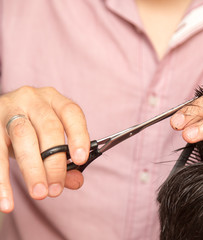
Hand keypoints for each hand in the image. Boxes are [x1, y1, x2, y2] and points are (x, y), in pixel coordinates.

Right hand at [0, 86, 89, 212]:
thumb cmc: (31, 129)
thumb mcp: (48, 140)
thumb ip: (65, 160)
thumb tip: (76, 181)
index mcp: (54, 100)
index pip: (71, 112)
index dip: (78, 135)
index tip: (81, 159)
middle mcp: (32, 99)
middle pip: (49, 127)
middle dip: (55, 161)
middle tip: (56, 189)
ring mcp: (8, 109)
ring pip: (23, 136)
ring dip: (33, 169)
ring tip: (40, 193)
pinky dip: (2, 181)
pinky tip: (6, 201)